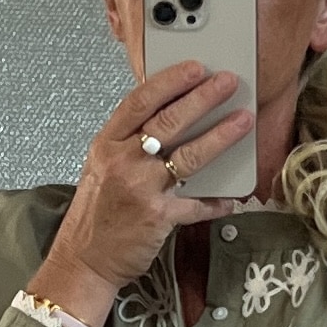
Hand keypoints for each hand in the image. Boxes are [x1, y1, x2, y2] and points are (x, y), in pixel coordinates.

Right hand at [29, 62, 254, 326]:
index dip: (170, 81)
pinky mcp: (158, 217)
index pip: (140, 101)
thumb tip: (171, 118)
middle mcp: (123, 162)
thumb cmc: (96, 213)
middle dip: (203, 98)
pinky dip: (217, 200)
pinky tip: (234, 195)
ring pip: (188, 156)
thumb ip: (130, 143)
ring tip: (242, 121)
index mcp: (107, 144)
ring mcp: (140, 189)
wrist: (84, 259)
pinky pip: (196, 204)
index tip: (194, 67)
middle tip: (227, 83)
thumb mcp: (103, 167)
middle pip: (168, 122)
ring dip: (220, 136)